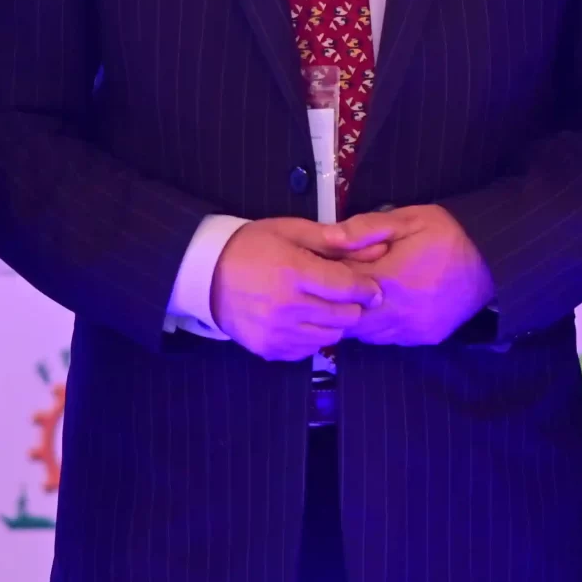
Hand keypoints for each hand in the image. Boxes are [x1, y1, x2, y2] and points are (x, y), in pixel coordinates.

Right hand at [211, 217, 383, 360]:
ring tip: (321, 307)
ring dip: (333, 323)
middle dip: (352, 306)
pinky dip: (312, 337)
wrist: (205, 274)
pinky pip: (308, 350)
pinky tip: (301, 320)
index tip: (373, 288)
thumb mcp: (290, 231)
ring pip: (330, 337)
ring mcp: (276, 332)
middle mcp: (286, 307)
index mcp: (293, 272)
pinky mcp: (269, 349)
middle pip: (344, 317)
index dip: (367, 289)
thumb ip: (332, 241)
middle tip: (344, 296)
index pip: (347, 289)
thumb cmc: (252, 246)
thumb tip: (376, 249)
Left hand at [324, 204, 493, 346]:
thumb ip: (367, 228)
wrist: (493, 261)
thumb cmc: (448, 235)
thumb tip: (329, 237)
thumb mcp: (409, 219)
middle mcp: (398, 313)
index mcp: (390, 280)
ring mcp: (412, 330)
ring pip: (365, 334)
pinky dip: (379, 326)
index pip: (340, 287)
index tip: (331, 264)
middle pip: (348, 317)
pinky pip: (388, 339)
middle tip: (343, 283)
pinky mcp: (424, 339)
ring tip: (363, 294)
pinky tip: (385, 306)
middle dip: (341, 301)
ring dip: (358, 316)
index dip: (330, 275)